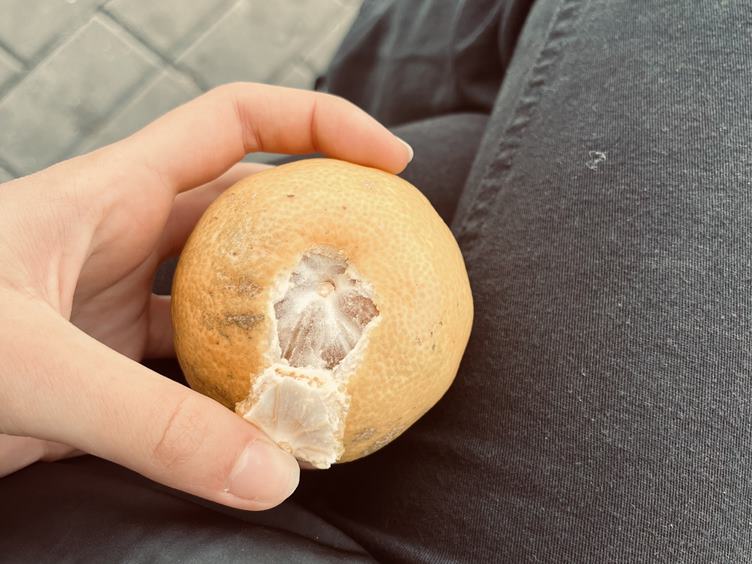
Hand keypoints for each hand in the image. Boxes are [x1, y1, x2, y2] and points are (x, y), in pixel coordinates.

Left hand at [0, 83, 410, 509]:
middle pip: (254, 212)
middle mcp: (128, 241)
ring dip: (288, 321)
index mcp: (114, 195)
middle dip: (325, 225)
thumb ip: (150, 424)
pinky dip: (242, 391)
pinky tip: (280, 418)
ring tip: (351, 349)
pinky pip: (200, 370)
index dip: (320, 126)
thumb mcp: (26, 368)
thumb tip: (274, 473)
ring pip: (233, 299)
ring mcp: (121, 307)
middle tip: (391, 260)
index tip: (390, 161)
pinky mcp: (112, 371)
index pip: (237, 124)